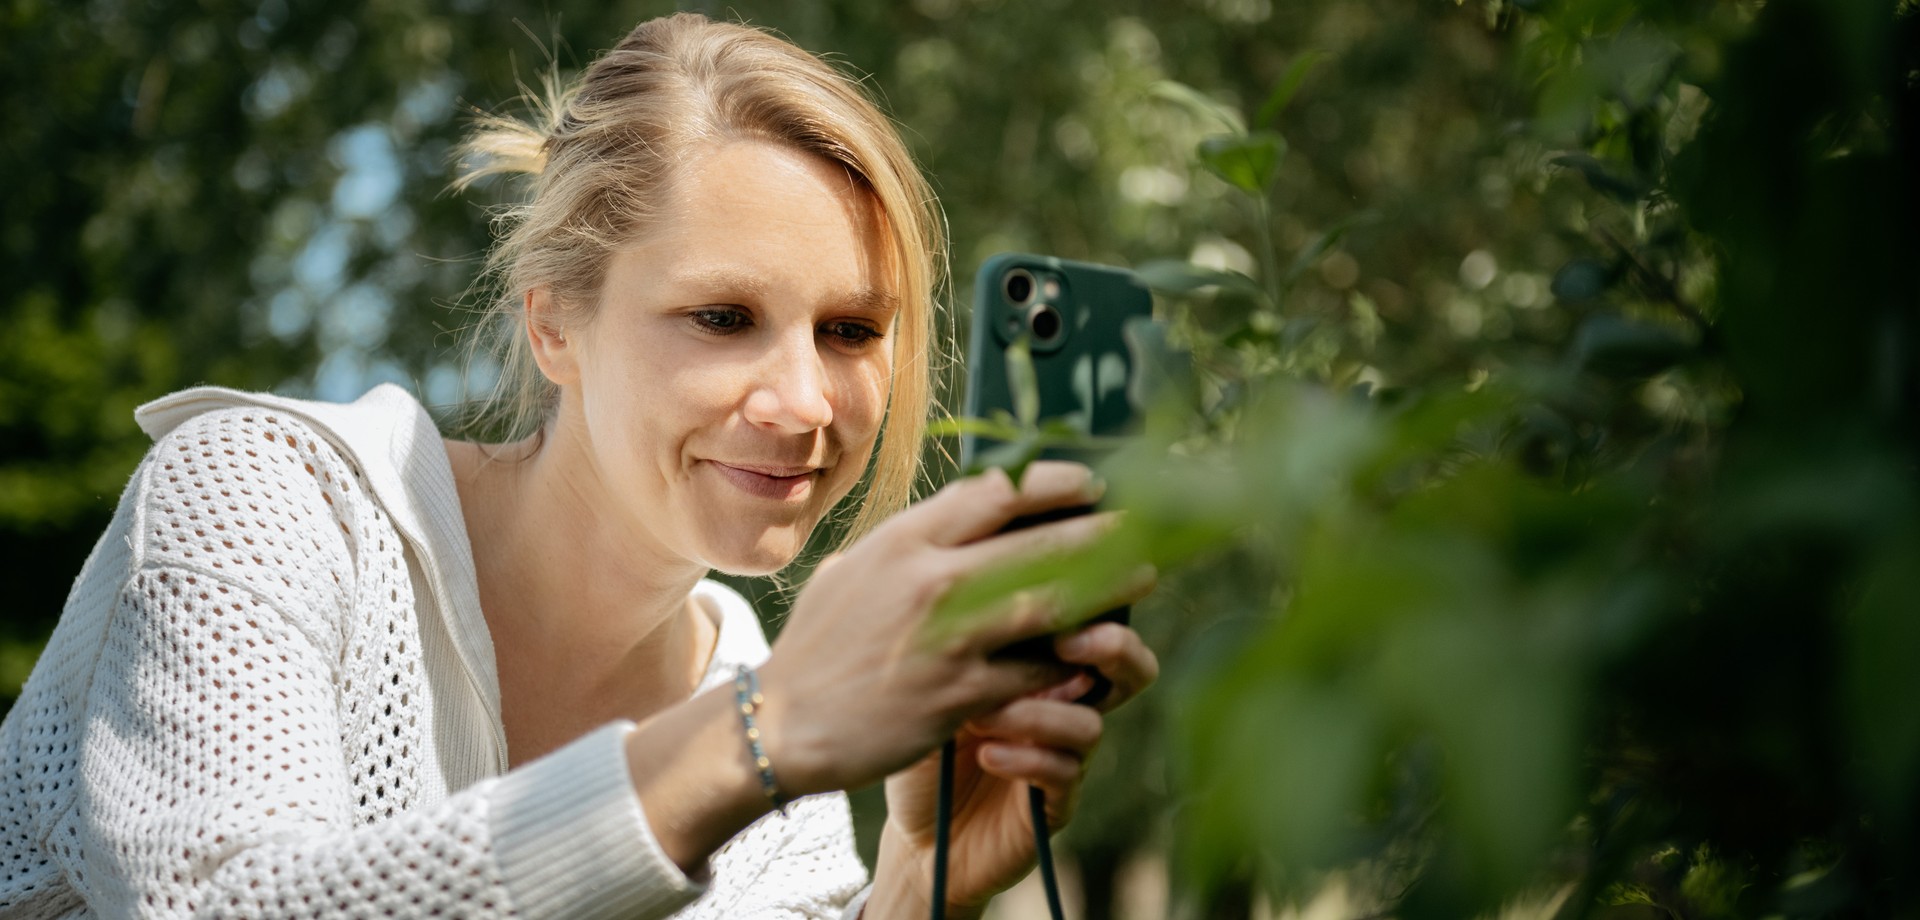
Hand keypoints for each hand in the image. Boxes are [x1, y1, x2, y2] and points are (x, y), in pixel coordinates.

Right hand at [755, 462, 1146, 797]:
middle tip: (1139, 522)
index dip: (1053, 482)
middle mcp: (931, 580)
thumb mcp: (853, 571)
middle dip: (1099, 528)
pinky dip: (1071, 661)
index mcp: (905, 541)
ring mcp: (950, 639)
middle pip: (1039, 540)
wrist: (783, 725)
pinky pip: (1036, 673)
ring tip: (1143, 575)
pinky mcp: (962, 695)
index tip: (1089, 483)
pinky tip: (1099, 651)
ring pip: (1052, 603)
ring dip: (1106, 587)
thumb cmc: (817, 647)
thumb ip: (909, 542)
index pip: (996, 491)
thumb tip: (956, 512)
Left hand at [873, 620, 1159, 917]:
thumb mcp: (933, 692)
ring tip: (984, 717)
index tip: (1053, 590)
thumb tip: (990, 608)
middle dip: (1113, 647)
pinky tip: (988, 754)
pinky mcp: (1057, 805)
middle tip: (1069, 642)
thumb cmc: (925, 749)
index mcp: (1044, 669)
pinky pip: (1064, 773)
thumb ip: (966, 656)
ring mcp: (1067, 757)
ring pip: (1089, 723)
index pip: (1088, 624)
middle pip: (1129, 669)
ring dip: (1038, 714)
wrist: (919, 837)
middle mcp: (1067, 708)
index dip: (1088, 604)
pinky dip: (1027, 759)